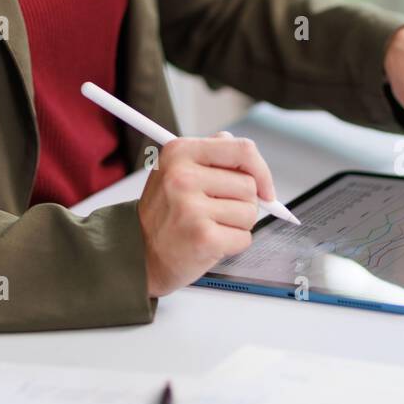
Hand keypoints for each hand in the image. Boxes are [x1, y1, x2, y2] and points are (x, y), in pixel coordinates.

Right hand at [138, 132, 275, 296]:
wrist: (139, 254)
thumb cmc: (164, 214)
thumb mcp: (176, 170)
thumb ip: (212, 156)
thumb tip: (249, 158)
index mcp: (180, 152)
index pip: (242, 149)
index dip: (261, 169)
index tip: (265, 187)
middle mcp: (183, 176)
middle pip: (249, 185)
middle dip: (243, 202)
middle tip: (216, 211)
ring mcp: (192, 207)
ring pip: (250, 212)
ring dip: (237, 224)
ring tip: (210, 226)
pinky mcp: (203, 237)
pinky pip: (244, 238)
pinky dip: (233, 244)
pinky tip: (210, 242)